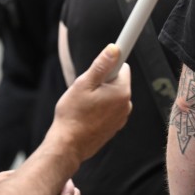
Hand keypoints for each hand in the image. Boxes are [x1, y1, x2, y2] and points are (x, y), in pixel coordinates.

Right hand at [51, 43, 131, 162]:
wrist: (68, 145)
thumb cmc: (73, 114)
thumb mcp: (84, 84)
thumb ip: (101, 66)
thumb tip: (115, 48)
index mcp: (122, 92)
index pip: (123, 67)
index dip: (110, 64)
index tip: (102, 65)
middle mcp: (126, 104)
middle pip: (117, 82)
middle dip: (102, 82)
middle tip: (85, 91)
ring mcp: (122, 117)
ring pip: (112, 96)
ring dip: (101, 96)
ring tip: (84, 105)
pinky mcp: (115, 126)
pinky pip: (110, 109)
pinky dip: (101, 109)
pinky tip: (87, 116)